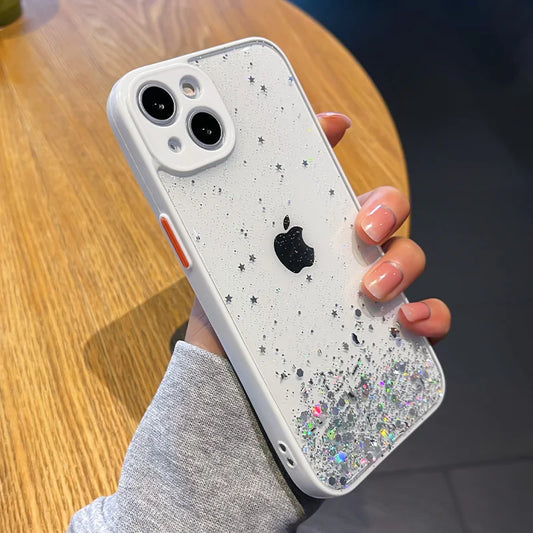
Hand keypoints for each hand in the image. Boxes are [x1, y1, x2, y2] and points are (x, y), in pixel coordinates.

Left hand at [185, 112, 450, 355]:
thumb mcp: (213, 267)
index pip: (327, 178)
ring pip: (410, 257)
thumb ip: (212, 223)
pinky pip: (428, 317)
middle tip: (361, 228)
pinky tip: (407, 321)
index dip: (335, 144)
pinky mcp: (383, 334)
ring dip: (402, 263)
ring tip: (371, 289)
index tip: (337, 124)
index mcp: (304, 232)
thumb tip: (201, 171)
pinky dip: (430, 314)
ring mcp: (367, 292)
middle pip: (385, 210)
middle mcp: (341, 255)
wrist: (231, 385)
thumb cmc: (225, 325)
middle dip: (383, 207)